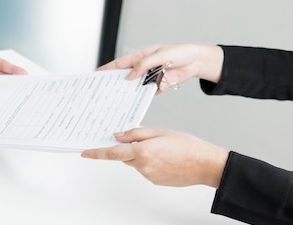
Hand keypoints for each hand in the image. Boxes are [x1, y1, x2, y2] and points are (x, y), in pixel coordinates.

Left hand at [81, 127, 228, 187]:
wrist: (206, 165)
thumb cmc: (187, 146)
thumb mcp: (161, 133)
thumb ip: (137, 134)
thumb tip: (119, 136)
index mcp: (142, 151)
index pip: (113, 153)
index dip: (97, 153)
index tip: (84, 153)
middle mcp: (142, 166)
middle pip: (125, 156)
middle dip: (130, 148)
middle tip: (149, 140)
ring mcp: (148, 176)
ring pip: (136, 163)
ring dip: (143, 155)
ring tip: (165, 150)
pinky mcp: (155, 181)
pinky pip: (146, 170)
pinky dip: (152, 163)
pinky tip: (167, 159)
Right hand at [98, 43, 223, 93]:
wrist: (196, 62)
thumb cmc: (180, 53)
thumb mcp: (160, 55)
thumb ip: (144, 65)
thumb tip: (130, 76)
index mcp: (141, 57)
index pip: (120, 64)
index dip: (108, 69)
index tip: (97, 75)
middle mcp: (143, 68)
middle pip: (125, 77)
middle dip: (115, 84)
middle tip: (104, 92)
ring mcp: (150, 78)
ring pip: (135, 88)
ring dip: (128, 94)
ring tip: (116, 101)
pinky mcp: (157, 86)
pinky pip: (146, 94)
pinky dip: (141, 98)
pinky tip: (133, 104)